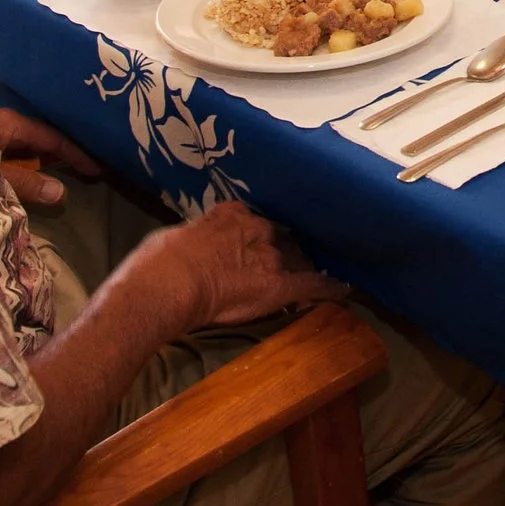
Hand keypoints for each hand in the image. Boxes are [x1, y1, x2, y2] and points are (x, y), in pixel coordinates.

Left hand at [0, 107, 99, 204]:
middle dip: (62, 152)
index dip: (75, 154)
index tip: (97, 169)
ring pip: (24, 139)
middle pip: (40, 135)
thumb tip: (61, 192)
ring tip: (61, 166)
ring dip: (41, 154)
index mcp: (10, 123)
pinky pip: (9, 144)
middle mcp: (1, 119)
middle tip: (84, 166)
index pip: (52, 138)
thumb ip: (25, 183)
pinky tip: (28, 164)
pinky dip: (24, 155)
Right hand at [156, 202, 348, 328]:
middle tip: (289, 261)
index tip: (261, 242)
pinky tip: (345, 290)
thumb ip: (194, 242)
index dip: (261, 236)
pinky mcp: (281, 284)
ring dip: (303, 267)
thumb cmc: (159, 262)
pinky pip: (312, 284)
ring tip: (315, 273)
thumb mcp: (175, 240)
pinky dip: (330, 287)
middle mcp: (256, 229)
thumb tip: (189, 250)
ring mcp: (271, 256)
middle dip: (286, 250)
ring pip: (296, 260)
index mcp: (230, 215)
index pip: (256, 223)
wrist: (169, 282)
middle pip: (281, 238)